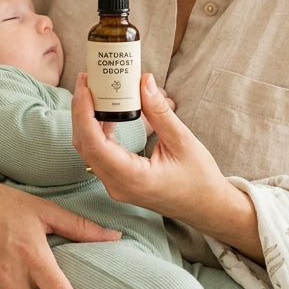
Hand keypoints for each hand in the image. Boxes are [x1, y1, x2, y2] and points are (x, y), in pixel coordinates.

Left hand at [71, 73, 261, 258]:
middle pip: (85, 145)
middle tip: (86, 80)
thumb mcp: (182, 141)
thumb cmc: (199, 179)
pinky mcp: (119, 181)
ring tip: (94, 91)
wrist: (207, 207)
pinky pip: (99, 155)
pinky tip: (108, 113)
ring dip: (87, 120)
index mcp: (133, 178)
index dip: (84, 112)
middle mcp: (117, 185)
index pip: (94, 143)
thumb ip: (159, 112)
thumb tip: (143, 81)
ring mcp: (116, 186)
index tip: (85, 86)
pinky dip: (98, 132)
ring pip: (89, 150)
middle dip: (81, 110)